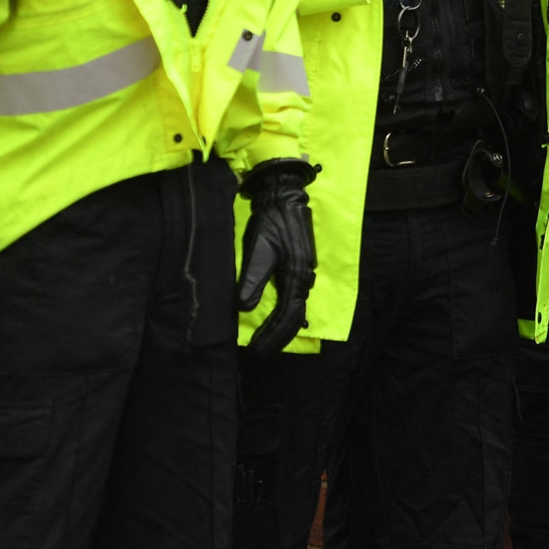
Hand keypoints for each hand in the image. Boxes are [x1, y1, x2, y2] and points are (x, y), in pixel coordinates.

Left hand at [236, 158, 319, 358]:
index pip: (287, 316)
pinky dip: (285, 312)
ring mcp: (304, 270)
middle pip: (294, 316)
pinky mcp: (299, 264)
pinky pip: (294, 296)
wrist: (283, 196)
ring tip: (265, 341)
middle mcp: (304, 276)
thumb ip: (253, 280)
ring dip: (281, 326)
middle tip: (258, 352)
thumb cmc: (269, 220)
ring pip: (295, 307)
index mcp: (296, 275)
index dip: (272, 336)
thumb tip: (244, 308)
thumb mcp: (257, 249)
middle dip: (277, 337)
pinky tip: (276, 317)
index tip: (256, 351)